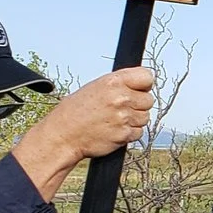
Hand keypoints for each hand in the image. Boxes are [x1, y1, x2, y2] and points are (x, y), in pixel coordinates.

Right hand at [9, 68, 155, 198]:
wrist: (63, 136)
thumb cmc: (75, 111)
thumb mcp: (94, 87)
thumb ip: (119, 84)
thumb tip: (140, 84)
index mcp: (113, 81)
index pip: (147, 77)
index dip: (143, 84)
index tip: (138, 89)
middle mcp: (121, 97)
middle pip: (148, 99)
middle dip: (138, 104)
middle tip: (120, 108)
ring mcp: (124, 117)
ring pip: (145, 117)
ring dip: (134, 120)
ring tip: (114, 120)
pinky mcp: (125, 134)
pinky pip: (139, 132)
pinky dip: (129, 133)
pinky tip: (114, 130)